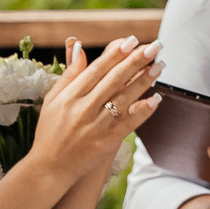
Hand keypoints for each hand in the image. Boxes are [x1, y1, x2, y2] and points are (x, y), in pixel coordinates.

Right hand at [28, 36, 161, 183]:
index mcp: (70, 95)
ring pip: (124, 99)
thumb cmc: (51, 130)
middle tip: (154, 46)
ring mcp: (96, 125)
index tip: (132, 40)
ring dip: (144, 81)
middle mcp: (84, 108)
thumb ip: (69, 73)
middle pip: (114, 80)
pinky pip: (128, 124)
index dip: (116, 53)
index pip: (97, 69)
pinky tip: (156, 99)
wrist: (50, 167)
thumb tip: (79, 46)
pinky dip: (143, 111)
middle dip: (135, 61)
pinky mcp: (106, 142)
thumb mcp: (53, 99)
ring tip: (159, 66)